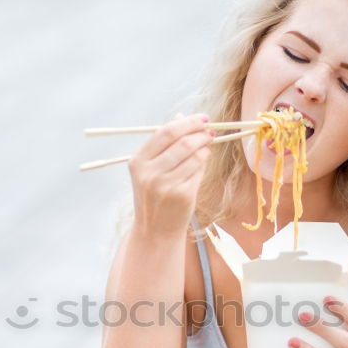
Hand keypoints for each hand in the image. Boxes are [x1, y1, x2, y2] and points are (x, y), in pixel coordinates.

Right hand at [128, 112, 213, 238]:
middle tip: (210, 131)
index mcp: (138, 161)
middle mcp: (149, 173)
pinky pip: (199, 170)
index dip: (188, 122)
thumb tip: (181, 117)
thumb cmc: (155, 196)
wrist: (155, 230)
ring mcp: (165, 185)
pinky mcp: (181, 195)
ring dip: (205, 147)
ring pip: (194, 155)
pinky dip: (204, 162)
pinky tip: (203, 161)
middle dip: (200, 132)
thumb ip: (165, 143)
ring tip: (207, 145)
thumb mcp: (151, 169)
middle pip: (182, 141)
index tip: (203, 118)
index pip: (166, 132)